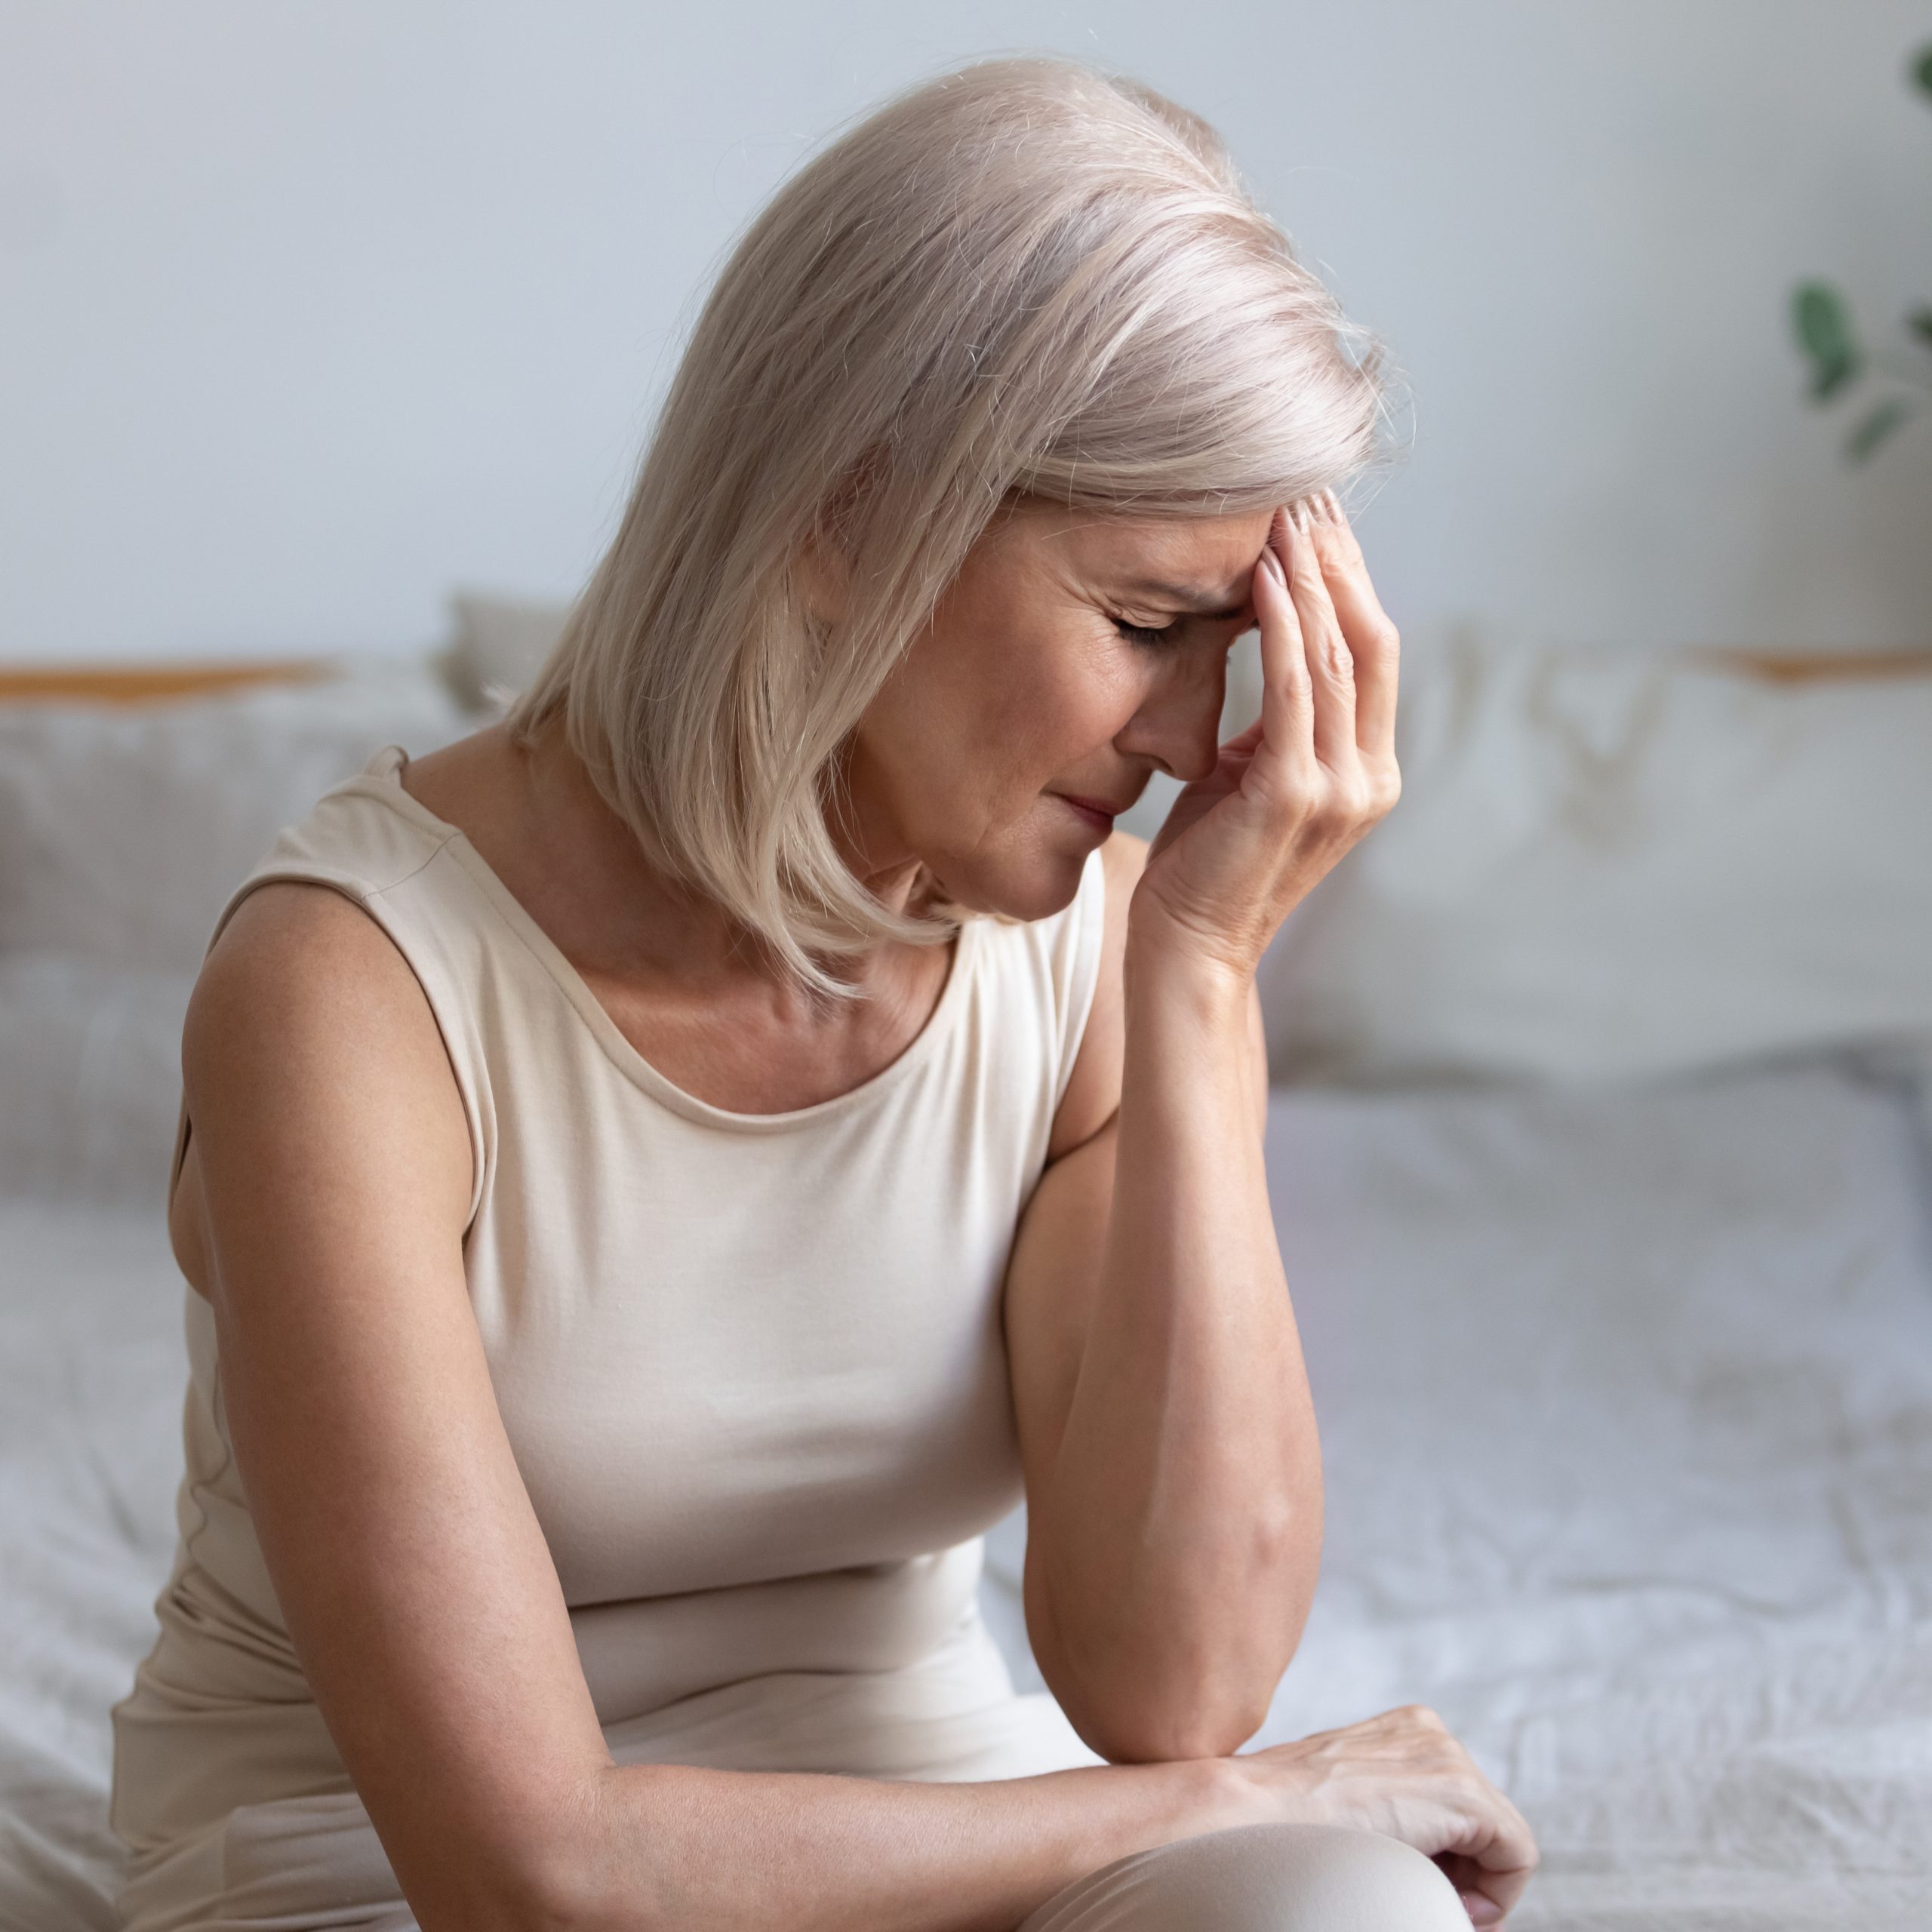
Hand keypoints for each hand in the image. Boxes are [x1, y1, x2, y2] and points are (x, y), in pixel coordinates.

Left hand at [1135, 491, 1400, 979]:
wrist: (1189, 947)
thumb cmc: (1207, 862)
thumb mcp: (1253, 778)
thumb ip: (1277, 723)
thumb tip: (1273, 652)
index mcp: (1368, 770)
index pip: (1373, 652)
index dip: (1351, 580)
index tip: (1319, 518)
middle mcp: (1368, 777)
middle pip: (1369, 639)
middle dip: (1339, 562)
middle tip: (1306, 492)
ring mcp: (1338, 789)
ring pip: (1337, 656)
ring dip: (1308, 578)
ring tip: (1282, 514)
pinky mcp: (1292, 795)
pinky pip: (1294, 690)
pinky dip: (1280, 627)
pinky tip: (1259, 575)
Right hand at [1221, 1705, 1539, 1926]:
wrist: (1251, 1815)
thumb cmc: (1283, 1825)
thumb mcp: (1347, 1807)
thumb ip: (1392, 1815)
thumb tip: (1427, 1862)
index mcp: (1401, 1733)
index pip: (1458, 1809)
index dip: (1456, 1867)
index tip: (1431, 1897)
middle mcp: (1428, 1732)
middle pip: (1484, 1823)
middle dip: (1466, 1875)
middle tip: (1434, 1907)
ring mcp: (1445, 1755)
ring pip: (1504, 1840)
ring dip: (1475, 1885)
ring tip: (1430, 1903)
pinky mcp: (1459, 1791)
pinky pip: (1517, 1854)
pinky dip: (1498, 1895)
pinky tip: (1454, 1908)